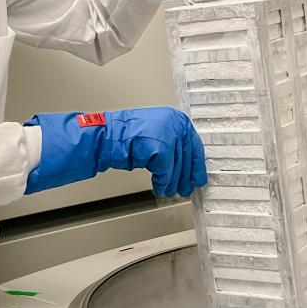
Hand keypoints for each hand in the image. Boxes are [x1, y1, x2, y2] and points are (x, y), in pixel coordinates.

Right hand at [24, 107, 207, 197]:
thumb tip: (184, 162)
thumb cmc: (125, 135)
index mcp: (175, 117)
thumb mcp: (154, 133)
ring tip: (171, 190)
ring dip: (172, 181)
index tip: (198, 176)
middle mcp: (175, 123)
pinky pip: (166, 171)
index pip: (193, 143)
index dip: (196, 164)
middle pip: (187, 156)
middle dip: (186, 176)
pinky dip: (162, 181)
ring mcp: (170, 134)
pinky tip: (160, 188)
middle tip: (187, 188)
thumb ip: (171, 142)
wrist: (108, 137)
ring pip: (177, 165)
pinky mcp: (163, 148)